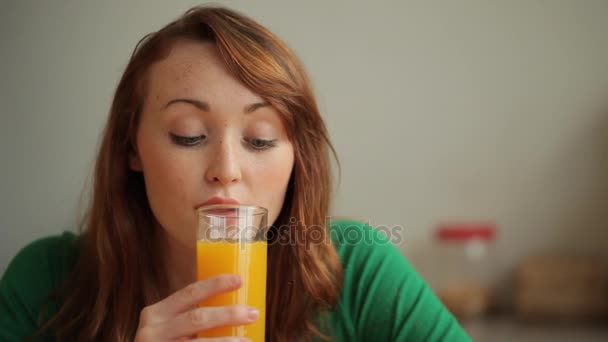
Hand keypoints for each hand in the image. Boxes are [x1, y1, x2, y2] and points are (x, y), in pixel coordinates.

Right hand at [134, 274, 257, 340]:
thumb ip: (189, 316)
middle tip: (253, 313)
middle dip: (228, 314)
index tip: (239, 280)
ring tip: (248, 341)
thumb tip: (234, 306)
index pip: (189, 293)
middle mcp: (153, 330)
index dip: (215, 284)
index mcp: (156, 313)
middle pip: (198, 318)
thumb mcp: (168, 326)